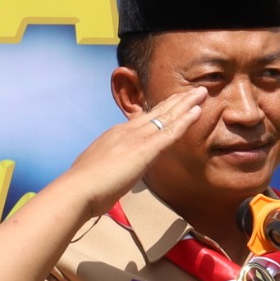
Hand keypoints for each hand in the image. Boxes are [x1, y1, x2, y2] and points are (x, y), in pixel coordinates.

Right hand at [55, 85, 208, 211]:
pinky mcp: (145, 150)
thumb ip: (106, 166)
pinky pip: (170, 132)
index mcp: (115, 135)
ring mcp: (136, 138)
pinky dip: (185, 121)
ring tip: (202, 92)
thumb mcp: (96, 169)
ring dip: (186, 104)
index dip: (160, 111)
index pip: (143, 120)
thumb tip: (108, 171)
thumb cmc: (84, 186)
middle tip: (193, 91)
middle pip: (157, 112)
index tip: (172, 103)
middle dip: (176, 101)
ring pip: (167, 116)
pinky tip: (197, 111)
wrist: (78, 189)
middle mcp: (127, 131)